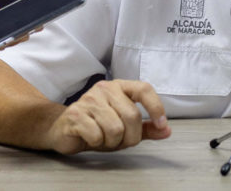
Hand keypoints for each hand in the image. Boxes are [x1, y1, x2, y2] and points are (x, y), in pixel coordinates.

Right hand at [46, 80, 170, 153]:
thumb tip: (167, 130)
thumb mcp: (125, 127)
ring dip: (113, 141)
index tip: (161, 124)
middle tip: (121, 140)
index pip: (144, 89)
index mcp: (120, 87)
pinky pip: (97, 135)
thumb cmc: (97, 126)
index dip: (156, 107)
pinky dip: (97, 142)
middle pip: (132, 116)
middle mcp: (105, 88)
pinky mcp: (75, 114)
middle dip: (131, 136)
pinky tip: (91, 138)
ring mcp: (89, 100)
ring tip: (104, 138)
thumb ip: (147, 128)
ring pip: (115, 128)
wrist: (63, 129)